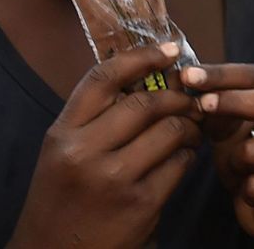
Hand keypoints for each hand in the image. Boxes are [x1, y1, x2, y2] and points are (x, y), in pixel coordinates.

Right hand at [9, 44, 202, 248]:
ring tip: (189, 132)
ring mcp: (113, 178)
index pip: (102, 79)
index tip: (170, 49)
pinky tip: (182, 161)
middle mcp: (83, 153)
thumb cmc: (65, 198)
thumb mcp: (65, 153)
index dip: (141, 57)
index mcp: (62, 134)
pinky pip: (181, 163)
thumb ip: (97, 119)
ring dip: (189, 127)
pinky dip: (189, 157)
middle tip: (191, 101)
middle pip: (147, 102)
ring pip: (171, 130)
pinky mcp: (141, 203)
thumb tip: (148, 76)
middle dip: (178, 98)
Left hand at [183, 64, 253, 242]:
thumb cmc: (249, 161)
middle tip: (202, 104)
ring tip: (238, 170)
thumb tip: (196, 89)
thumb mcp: (229, 130)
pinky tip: (251, 193)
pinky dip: (244, 191)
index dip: (225, 75)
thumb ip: (219, 109)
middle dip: (237, 102)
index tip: (190, 76)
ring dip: (234, 162)